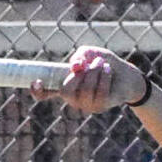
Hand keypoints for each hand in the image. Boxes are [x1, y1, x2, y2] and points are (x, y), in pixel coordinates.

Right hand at [33, 45, 147, 113]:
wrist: (125, 75)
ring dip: (93, 72)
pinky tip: (108, 69)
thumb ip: (80, 55)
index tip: (37, 81)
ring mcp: (86, 105)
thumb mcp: (90, 53)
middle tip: (88, 64)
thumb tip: (75, 65)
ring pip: (84, 91)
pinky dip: (104, 76)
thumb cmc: (103, 63)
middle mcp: (73, 98)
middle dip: (77, 75)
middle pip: (65, 91)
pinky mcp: (100, 107)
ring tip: (101, 63)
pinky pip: (99, 93)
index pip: (45, 94)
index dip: (37, 91)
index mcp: (65, 85)